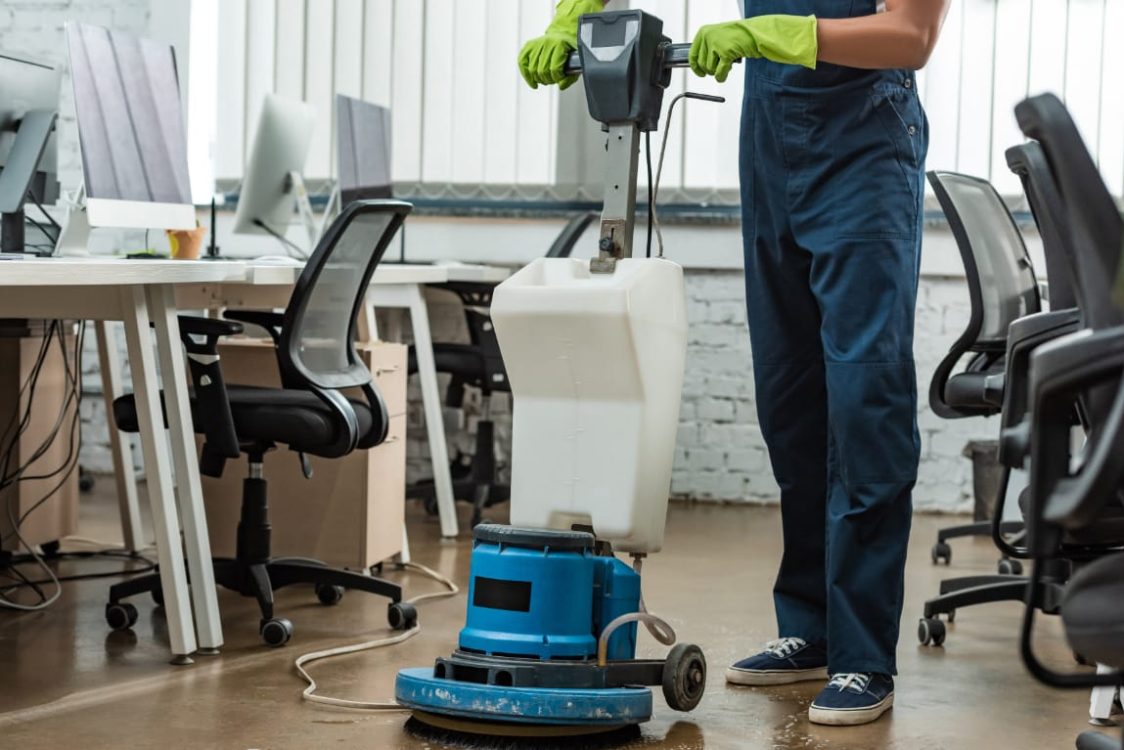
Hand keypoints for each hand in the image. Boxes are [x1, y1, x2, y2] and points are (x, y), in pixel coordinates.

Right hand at [518, 0, 603, 89]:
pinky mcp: (529, 45)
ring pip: (532, 69)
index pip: (554, 69)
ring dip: (538, 79)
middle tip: (552, 80)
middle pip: (542, 71)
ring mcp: (537, 43)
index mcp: (560, 44)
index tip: (560, 79)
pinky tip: (532, 81)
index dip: (557, 78)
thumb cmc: (571, 48)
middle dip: (548, 80)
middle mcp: (547, 42)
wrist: (565, 32)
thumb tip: (561, 86)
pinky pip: (522, 61)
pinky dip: (526, 74)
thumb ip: (571, 76)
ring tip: (545, 80)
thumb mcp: (577, 61)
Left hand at [689, 15, 818, 81]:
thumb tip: (699, 64)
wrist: (755, 33)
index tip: (700, 73)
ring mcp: (716, 45)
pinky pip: (719, 73)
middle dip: (710, 70)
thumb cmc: (739, 36)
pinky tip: (726, 73)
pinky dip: (722, 77)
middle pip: (702, 64)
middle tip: (719, 67)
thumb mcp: (718, 37)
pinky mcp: (725, 53)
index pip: (693, 54)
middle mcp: (708, 37)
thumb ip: (708, 47)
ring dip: (718, 72)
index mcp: (703, 32)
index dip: (695, 67)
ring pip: (710, 70)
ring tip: (726, 65)